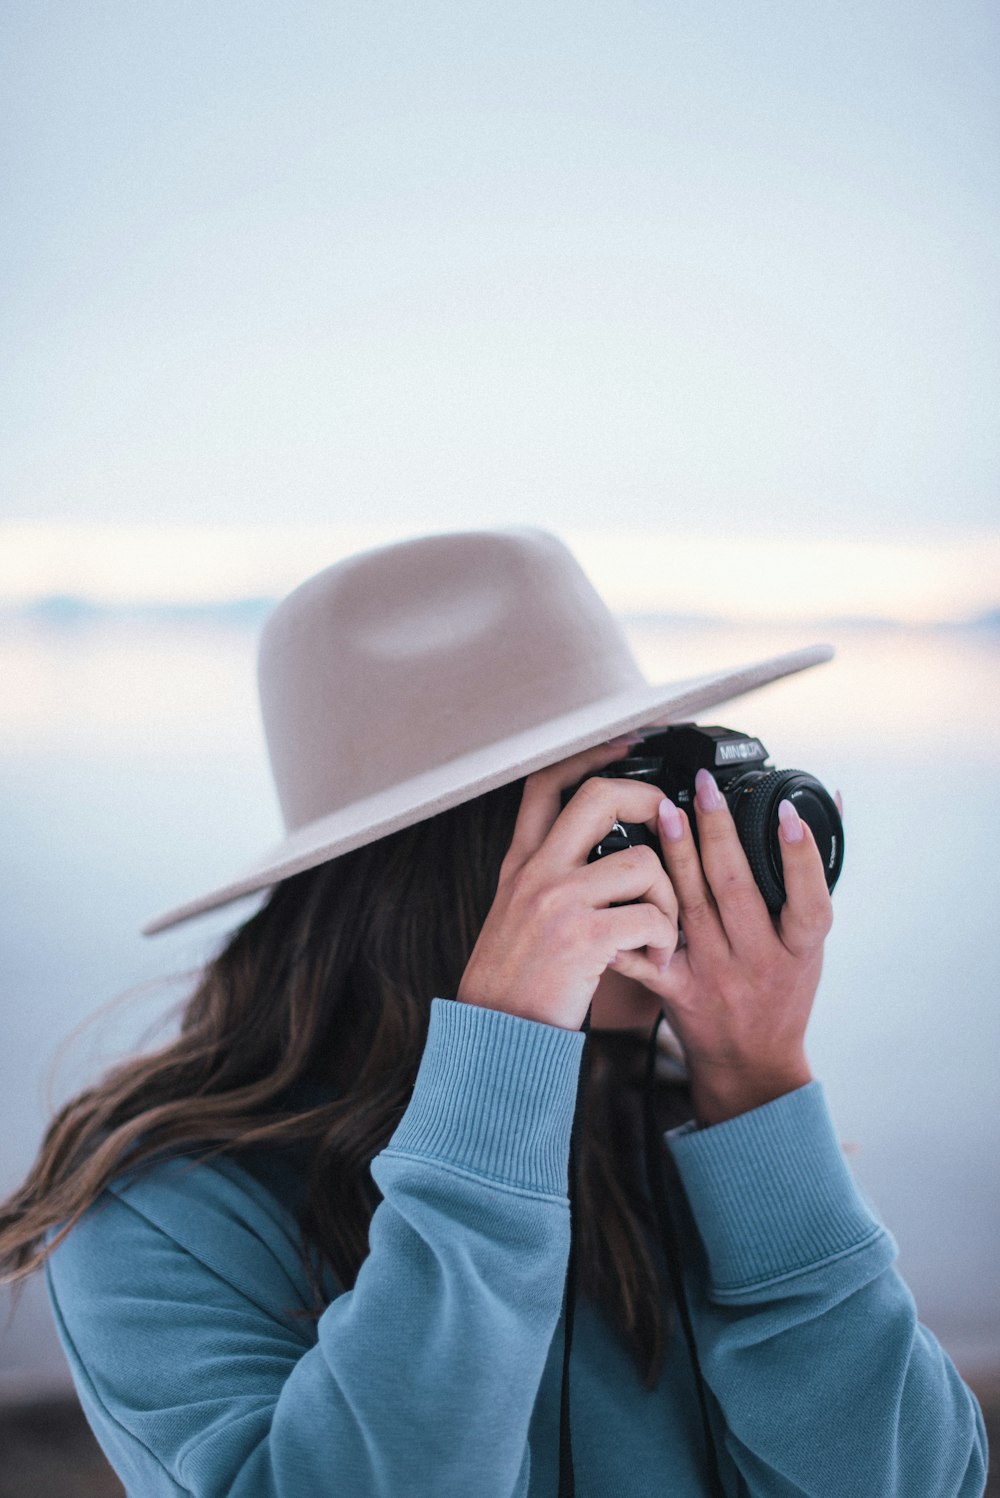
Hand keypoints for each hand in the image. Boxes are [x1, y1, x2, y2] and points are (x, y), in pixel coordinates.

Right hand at [457, 740, 679, 1030]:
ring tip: (662, 931)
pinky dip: (665, 939)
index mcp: (522, 864)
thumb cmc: (515, 982)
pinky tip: (654, 959)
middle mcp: (537, 873)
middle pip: (598, 798)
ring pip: (643, 863)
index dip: (589, 756)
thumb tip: (604, 852)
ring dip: (669, 899)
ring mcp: (557, 902)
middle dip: (648, 802)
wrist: (495, 1035)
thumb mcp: (517, 914)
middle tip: (668, 825)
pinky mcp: (582, 938)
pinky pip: (650, 917)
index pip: (546, 784)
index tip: (625, 745)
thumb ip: (551, 877)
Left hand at [609, 770, 833, 1124]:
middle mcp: (758, 960)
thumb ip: (810, 880)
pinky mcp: (676, 989)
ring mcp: (714, 976)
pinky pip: (646, 953)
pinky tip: (612, 883)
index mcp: (799, 949)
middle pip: (736, 891)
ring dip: (676, 856)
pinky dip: (629, 921)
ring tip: (663, 810)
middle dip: (719, 833)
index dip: (800, 856)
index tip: (786, 811)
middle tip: (703, 788)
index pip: (808, 900)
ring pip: (690, 908)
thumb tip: (826, 806)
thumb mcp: (810, 944)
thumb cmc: (782, 993)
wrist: (751, 1066)